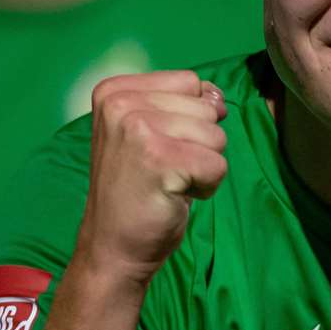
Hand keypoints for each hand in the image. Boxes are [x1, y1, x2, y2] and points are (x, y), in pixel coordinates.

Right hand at [76, 71, 227, 287]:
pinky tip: (173, 196)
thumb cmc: (138, 192)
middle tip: (163, 171)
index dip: (189, 119)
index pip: (189, 82)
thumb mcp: (152, 135)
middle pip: (206, 108)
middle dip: (199, 145)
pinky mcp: (159, 159)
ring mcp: (137, 129)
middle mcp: (120, 103)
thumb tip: (218, 96)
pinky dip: (206, 187)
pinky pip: (218, 165)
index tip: (157, 148)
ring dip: (203, 167)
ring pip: (216, 136)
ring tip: (168, 183)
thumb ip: (182, 106)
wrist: (113, 247)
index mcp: (114, 90)